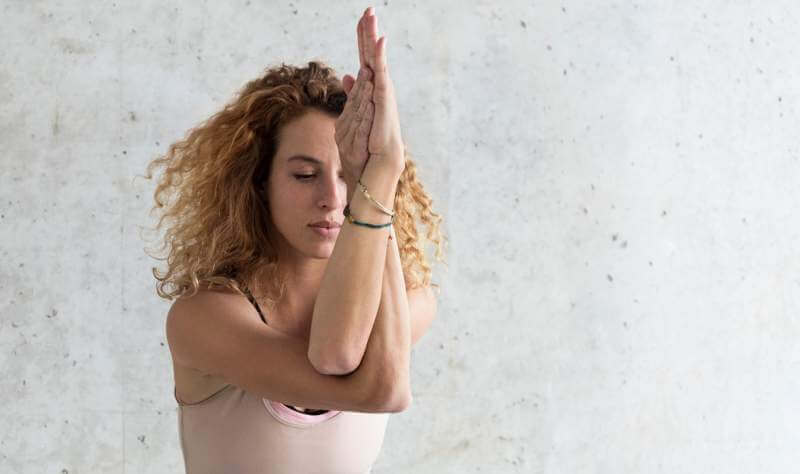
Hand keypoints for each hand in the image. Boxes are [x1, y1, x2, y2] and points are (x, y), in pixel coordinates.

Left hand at [341, 7, 404, 177]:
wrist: (379, 161)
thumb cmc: (370, 141)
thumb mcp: (356, 112)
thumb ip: (354, 92)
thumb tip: (347, 75)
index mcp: (370, 88)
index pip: (365, 57)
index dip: (363, 37)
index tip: (362, 17)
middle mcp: (378, 87)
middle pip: (371, 53)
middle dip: (369, 31)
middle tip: (369, 9)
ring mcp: (382, 92)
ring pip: (377, 59)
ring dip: (373, 38)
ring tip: (371, 17)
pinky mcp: (384, 100)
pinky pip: (381, 74)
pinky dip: (380, 57)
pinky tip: (380, 41)